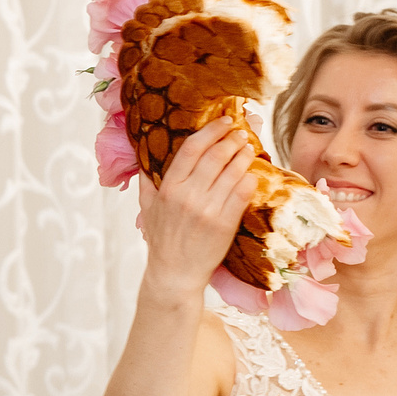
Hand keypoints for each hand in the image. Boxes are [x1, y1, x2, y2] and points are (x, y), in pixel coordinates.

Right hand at [135, 117, 253, 301]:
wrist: (175, 274)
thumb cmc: (161, 239)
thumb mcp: (147, 207)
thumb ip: (146, 179)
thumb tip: (144, 154)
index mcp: (168, 187)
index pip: (192, 148)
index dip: (210, 131)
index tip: (223, 121)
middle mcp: (188, 196)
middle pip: (216, 156)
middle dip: (232, 139)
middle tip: (240, 132)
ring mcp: (208, 210)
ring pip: (233, 172)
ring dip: (245, 156)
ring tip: (249, 148)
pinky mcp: (225, 224)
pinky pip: (243, 193)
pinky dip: (250, 179)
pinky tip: (252, 173)